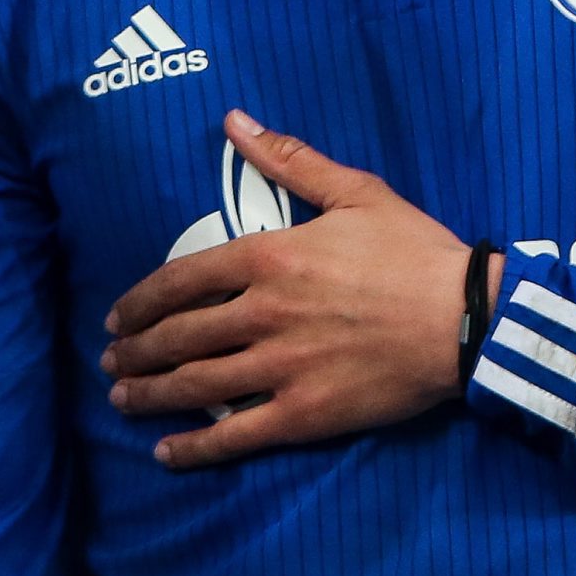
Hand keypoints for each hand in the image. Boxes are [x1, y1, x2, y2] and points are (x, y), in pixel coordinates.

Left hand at [98, 109, 473, 468]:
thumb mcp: (353, 191)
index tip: (117, 317)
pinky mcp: (304, 414)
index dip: (139, 302)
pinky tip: (166, 454)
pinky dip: (195, 447)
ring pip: (196, 386)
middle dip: (134, 352)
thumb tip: (234, 121)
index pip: (181, 280)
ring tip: (122, 401)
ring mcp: (280, 368)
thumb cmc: (413, 250)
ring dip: (150, 396)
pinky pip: (236, 435)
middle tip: (110, 364)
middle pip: (178, 337)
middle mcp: (262, 313)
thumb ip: (288, 159)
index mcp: (269, 257)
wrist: (465, 319)